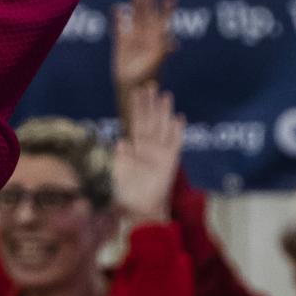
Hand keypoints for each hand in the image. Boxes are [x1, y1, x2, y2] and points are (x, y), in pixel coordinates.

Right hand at [113, 0, 176, 94]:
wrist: (131, 88)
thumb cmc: (146, 79)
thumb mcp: (156, 65)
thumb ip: (162, 52)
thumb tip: (172, 43)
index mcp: (158, 42)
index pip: (163, 23)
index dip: (167, 11)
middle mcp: (147, 39)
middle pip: (148, 17)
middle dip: (149, 3)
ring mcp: (134, 40)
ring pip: (136, 19)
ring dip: (136, 7)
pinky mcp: (121, 44)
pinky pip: (120, 28)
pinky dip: (118, 18)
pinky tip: (117, 8)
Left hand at [114, 86, 185, 225]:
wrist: (141, 210)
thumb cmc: (127, 194)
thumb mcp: (117, 173)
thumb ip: (120, 158)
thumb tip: (120, 143)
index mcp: (135, 148)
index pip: (137, 122)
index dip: (137, 108)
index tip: (136, 92)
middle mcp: (149, 148)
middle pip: (150, 120)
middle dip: (150, 103)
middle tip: (150, 85)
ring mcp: (160, 154)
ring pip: (163, 127)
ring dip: (164, 112)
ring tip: (165, 95)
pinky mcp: (170, 162)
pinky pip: (175, 144)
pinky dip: (177, 132)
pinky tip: (179, 118)